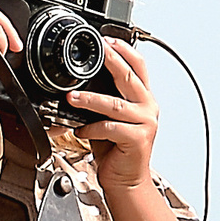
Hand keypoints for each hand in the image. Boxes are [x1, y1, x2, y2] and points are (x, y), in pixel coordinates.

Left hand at [71, 38, 159, 192]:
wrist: (126, 180)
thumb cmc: (117, 150)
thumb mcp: (111, 118)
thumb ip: (105, 99)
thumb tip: (81, 83)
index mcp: (144, 98)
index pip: (139, 66)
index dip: (124, 50)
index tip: (107, 40)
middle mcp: (148, 107)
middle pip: (129, 77)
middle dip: (111, 61)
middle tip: (95, 53)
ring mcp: (145, 123)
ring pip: (114, 104)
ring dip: (90, 99)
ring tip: (72, 97)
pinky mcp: (137, 139)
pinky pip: (109, 128)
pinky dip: (91, 128)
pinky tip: (80, 130)